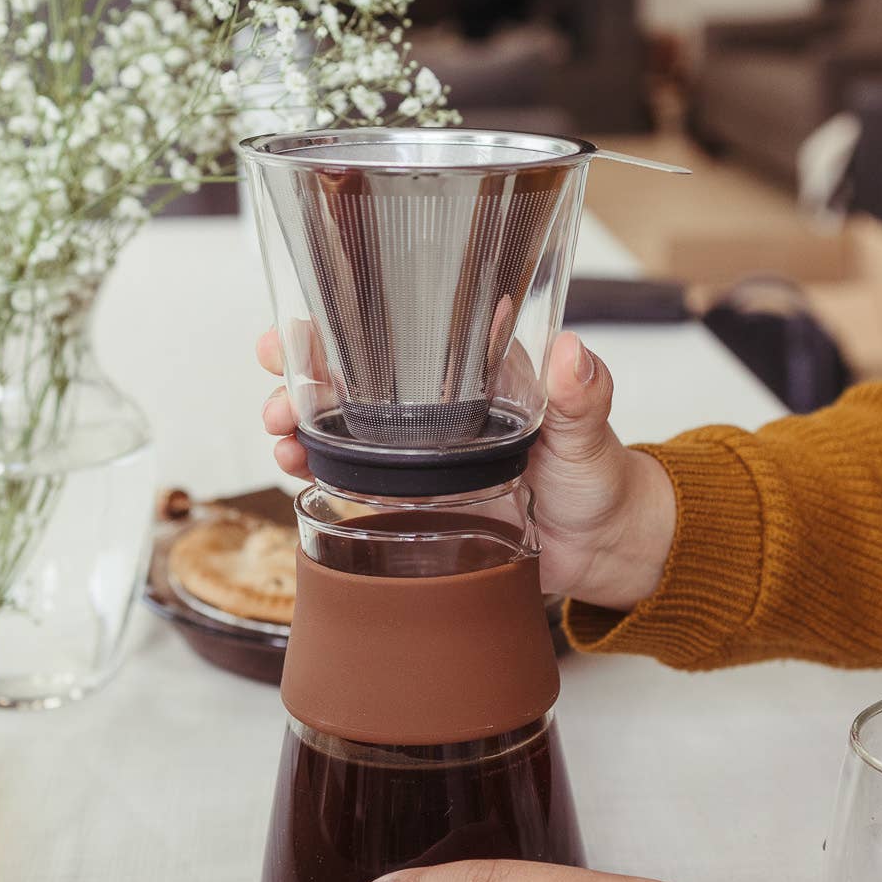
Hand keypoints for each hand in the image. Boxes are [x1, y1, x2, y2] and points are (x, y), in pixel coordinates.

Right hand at [255, 327, 676, 607]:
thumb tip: (573, 353)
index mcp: (470, 377)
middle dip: (300, 381)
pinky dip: (318, 477)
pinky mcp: (415, 505)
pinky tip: (297, 474)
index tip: (299, 331)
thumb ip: (582, 395)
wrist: (604, 551)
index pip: (397, 339)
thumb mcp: (589, 432)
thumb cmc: (601, 478)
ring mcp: (419, 459)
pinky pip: (354, 486)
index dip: (341, 330)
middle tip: (277, 394)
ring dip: (300, 429)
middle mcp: (435, 413)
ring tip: (281, 440)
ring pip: (341, 433)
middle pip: (351, 383)